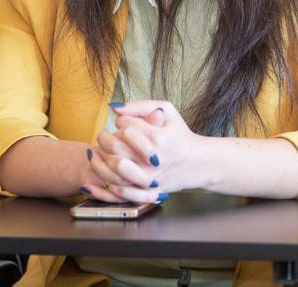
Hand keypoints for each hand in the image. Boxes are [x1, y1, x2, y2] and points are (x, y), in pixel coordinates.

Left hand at [83, 100, 210, 202]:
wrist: (199, 163)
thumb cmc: (180, 136)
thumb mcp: (169, 111)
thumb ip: (141, 105)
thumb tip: (114, 108)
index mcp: (158, 137)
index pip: (125, 125)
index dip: (120, 122)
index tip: (122, 123)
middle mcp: (152, 158)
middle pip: (116, 145)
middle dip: (105, 137)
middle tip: (104, 134)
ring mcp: (149, 177)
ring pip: (113, 167)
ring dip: (101, 157)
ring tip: (99, 151)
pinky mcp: (147, 191)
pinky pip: (120, 189)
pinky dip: (107, 179)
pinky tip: (104, 169)